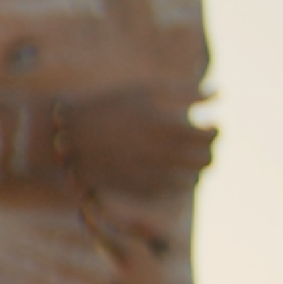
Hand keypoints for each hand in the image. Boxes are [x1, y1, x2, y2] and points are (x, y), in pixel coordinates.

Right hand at [58, 85, 214, 195]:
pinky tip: (165, 169)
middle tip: (198, 143)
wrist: (63, 138)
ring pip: (192, 179)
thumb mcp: (143, 91)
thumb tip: (219, 92)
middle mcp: (160, 155)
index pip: (209, 137)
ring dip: (194, 168)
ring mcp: (149, 176)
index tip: (209, 126)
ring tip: (181, 156)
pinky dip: (177, 182)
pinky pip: (172, 192)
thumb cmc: (105, 107)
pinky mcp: (138, 190)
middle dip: (207, 151)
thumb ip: (184, 92)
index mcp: (164, 128)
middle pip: (205, 160)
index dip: (214, 131)